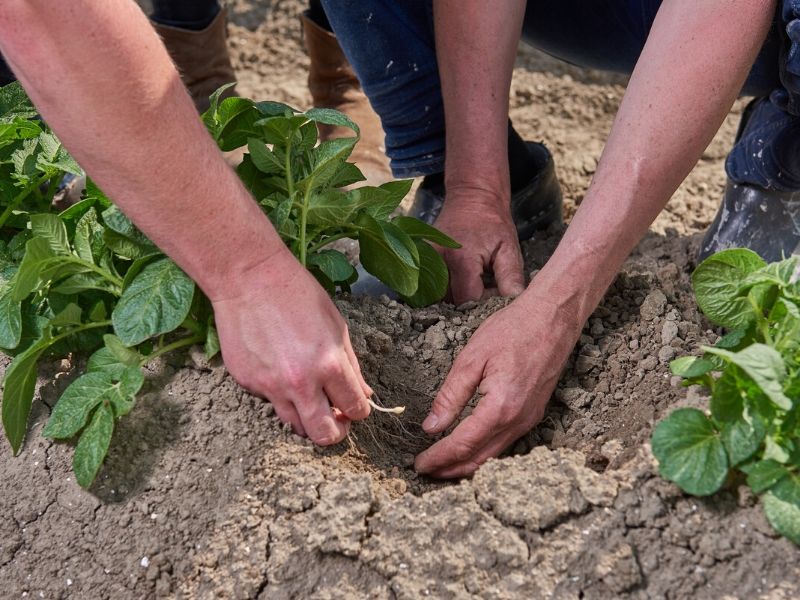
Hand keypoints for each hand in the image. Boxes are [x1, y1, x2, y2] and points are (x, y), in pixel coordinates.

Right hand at [211, 249, 371, 444]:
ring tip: (309, 397)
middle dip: (336, 432)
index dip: (359, 411)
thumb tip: (364, 394)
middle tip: (336, 420)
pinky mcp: (247, 383)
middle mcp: (300, 382)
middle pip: (324, 435)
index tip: (354, 406)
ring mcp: (270, 386)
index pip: (355, 408)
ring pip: (295, 425)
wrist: (249, 279)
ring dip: (307, 417)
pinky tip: (278, 368)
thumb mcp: (336, 325)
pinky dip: (279, 394)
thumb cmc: (297, 294)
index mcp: (329, 364)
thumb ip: (351, 365)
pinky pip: (269, 401)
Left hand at [414, 287, 580, 477]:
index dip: (439, 458)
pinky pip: (506, 443)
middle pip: (480, 459)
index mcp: (501, 407)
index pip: (463, 444)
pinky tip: (469, 447)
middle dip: (450, 469)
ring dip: (467, 464)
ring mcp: (529, 419)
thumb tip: (431, 427)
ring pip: (494, 455)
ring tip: (441, 464)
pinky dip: (484, 452)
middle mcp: (518, 420)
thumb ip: (450, 396)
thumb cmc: (512, 330)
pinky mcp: (533, 414)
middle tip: (425, 471)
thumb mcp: (471, 359)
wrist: (553, 318)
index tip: (419, 464)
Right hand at [434, 186, 524, 303]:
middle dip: (469, 302)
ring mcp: (426, 259)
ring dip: (456, 295)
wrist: (472, 197)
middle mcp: (438, 261)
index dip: (483, 303)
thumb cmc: (493, 222)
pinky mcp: (423, 258)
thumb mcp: (508, 248)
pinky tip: (461, 278)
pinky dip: (446, 288)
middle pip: (450, 301)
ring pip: (439, 295)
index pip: (468, 300)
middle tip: (486, 286)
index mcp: (461, 260)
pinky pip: (432, 284)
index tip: (494, 291)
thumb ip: (510, 277)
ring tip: (474, 281)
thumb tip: (514, 303)